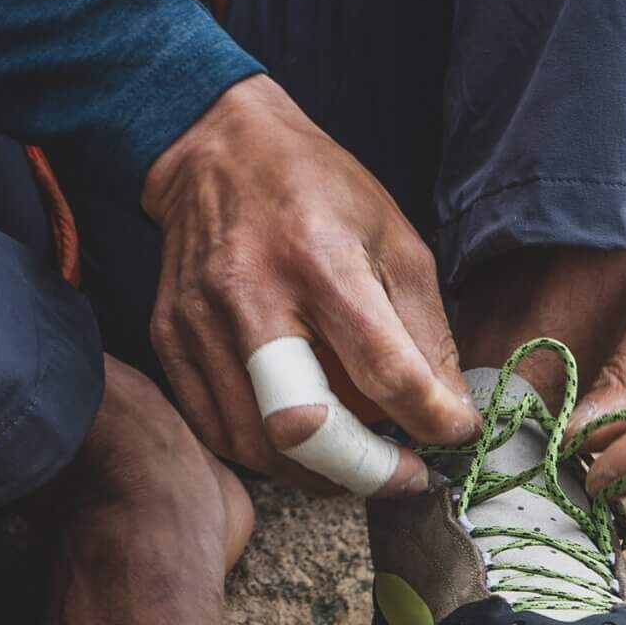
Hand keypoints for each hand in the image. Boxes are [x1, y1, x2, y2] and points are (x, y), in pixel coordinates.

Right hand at [142, 76, 478, 490]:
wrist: (216, 149)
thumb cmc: (316, 188)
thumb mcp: (393, 237)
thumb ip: (424, 327)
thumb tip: (448, 408)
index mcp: (320, 260)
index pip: (381, 367)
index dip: (430, 418)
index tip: (455, 432)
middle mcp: (252, 295)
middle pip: (300, 424)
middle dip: (363, 468)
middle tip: (403, 475)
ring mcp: (200, 323)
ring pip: (255, 443)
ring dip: (317, 472)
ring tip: (356, 460)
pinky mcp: (169, 340)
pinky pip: (216, 429)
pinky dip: (265, 455)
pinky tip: (300, 444)